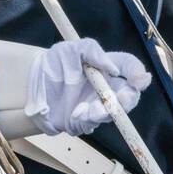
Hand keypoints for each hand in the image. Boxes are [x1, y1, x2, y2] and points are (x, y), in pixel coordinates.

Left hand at [25, 39, 150, 137]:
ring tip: (86, 110)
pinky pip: (91, 125)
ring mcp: (96, 106)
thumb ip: (91, 50)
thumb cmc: (54, 64)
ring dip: (102, 113)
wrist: (32, 85)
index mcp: (106, 68)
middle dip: (127, 100)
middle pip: (129, 97)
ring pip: (111, 115)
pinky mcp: (84, 121)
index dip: (138, 73)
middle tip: (119, 100)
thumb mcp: (69, 49)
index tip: (140, 79)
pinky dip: (85, 120)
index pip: (130, 68)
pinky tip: (75, 114)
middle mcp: (106, 88)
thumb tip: (111, 67)